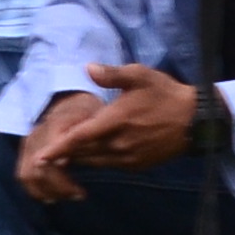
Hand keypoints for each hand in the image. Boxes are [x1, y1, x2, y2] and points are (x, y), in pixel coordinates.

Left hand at [19, 65, 200, 201]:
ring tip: (63, 152)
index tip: (39, 157)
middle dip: (63, 153)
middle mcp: (119, 144)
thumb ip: (112, 75)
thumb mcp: (140, 76)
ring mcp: (129, 158)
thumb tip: (88, 68)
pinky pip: (109, 165)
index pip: (80, 138)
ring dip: (78, 158)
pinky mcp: (137, 165)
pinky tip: (90, 153)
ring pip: (95, 162)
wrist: (195, 121)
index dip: (58, 148)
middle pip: (82, 153)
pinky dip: (96, 161)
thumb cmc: (165, 94)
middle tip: (46, 150)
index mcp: (116, 121)